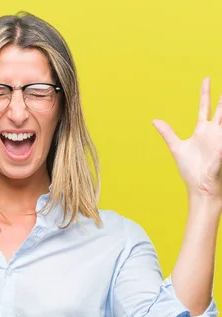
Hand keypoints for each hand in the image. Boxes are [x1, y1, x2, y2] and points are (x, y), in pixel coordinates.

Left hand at [153, 77, 221, 200]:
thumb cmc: (190, 169)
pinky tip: (221, 132)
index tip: (206, 78)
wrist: (199, 186)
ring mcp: (220, 140)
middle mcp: (213, 132)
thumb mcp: (176, 147)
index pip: (204, 107)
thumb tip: (155, 120)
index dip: (205, 93)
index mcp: (202, 130)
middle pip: (220, 109)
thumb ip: (167, 133)